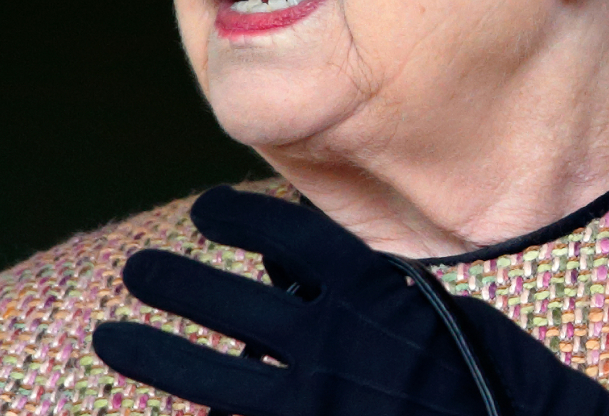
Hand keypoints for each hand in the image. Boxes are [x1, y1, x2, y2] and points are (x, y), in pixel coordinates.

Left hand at [92, 186, 608, 415]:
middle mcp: (332, 341)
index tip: (206, 211)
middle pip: (226, 303)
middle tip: (135, 273)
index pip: (283, 237)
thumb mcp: (436, 312)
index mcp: (370, 291)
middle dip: (172, 284)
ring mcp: (315, 402)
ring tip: (112, 338)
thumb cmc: (496, 376)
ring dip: (154, 354)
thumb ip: (372, 297)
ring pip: (210, 375)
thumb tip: (308, 288)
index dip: (234, 219)